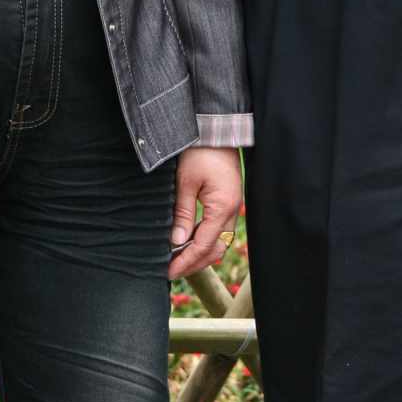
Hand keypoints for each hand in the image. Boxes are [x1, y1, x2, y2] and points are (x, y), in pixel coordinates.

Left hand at [168, 146, 242, 280]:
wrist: (216, 130)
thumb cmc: (201, 152)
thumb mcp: (186, 182)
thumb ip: (183, 213)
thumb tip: (176, 241)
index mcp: (223, 207)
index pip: (204, 245)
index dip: (186, 261)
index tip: (169, 271)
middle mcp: (232, 210)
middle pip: (216, 249)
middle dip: (195, 263)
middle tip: (173, 270)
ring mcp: (233, 206)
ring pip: (220, 242)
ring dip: (201, 253)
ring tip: (179, 259)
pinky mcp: (229, 201)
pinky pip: (220, 229)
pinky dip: (205, 240)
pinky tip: (190, 241)